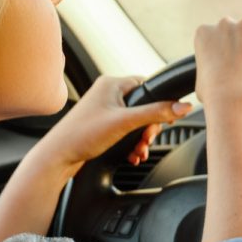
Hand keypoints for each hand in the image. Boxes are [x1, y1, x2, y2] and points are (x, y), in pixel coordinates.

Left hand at [33, 75, 190, 176]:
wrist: (58, 157)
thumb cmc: (82, 135)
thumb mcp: (126, 122)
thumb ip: (157, 113)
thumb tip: (184, 107)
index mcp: (112, 84)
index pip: (147, 85)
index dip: (159, 102)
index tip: (165, 118)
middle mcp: (108, 94)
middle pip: (145, 107)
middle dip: (149, 128)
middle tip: (146, 139)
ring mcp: (105, 110)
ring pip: (137, 122)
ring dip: (142, 139)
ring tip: (138, 151)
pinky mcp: (103, 126)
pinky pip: (127, 132)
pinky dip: (132, 144)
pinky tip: (132, 154)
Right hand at [194, 18, 241, 109]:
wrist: (235, 97)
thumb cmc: (215, 95)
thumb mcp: (201, 78)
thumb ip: (209, 66)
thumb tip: (213, 72)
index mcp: (204, 32)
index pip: (218, 35)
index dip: (226, 50)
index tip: (232, 63)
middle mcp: (224, 23)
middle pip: (238, 31)